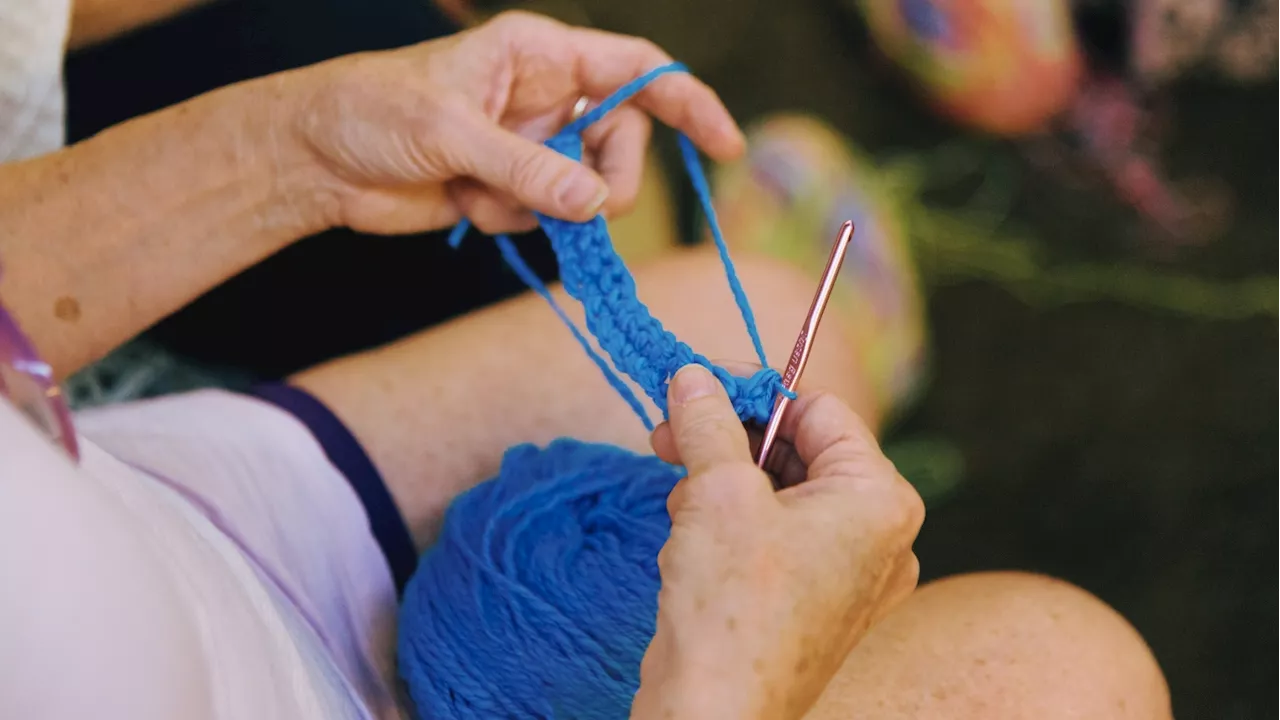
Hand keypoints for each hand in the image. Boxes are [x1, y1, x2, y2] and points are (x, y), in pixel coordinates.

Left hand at [292, 10, 744, 235]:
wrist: (315, 160)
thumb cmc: (372, 112)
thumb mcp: (451, 133)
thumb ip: (529, 170)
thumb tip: (598, 206)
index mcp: (541, 54)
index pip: (638, 69)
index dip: (688, 103)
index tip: (726, 147)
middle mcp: (547, 97)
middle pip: (623, 143)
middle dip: (606, 182)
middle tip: (580, 209)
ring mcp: (532, 146)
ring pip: (587, 190)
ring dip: (547, 209)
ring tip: (485, 195)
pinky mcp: (512, 189)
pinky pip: (549, 219)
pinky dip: (514, 222)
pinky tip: (465, 204)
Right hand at [631, 364, 923, 719]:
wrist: (715, 711)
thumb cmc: (732, 604)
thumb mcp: (716, 490)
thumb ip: (708, 421)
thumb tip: (692, 376)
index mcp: (881, 498)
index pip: (820, 410)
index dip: (753, 392)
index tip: (696, 387)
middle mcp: (880, 536)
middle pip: (802, 451)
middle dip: (730, 440)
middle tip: (668, 434)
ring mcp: (850, 575)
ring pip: (783, 494)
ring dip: (724, 483)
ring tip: (680, 500)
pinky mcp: (816, 604)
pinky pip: (778, 537)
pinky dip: (733, 525)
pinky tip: (691, 537)